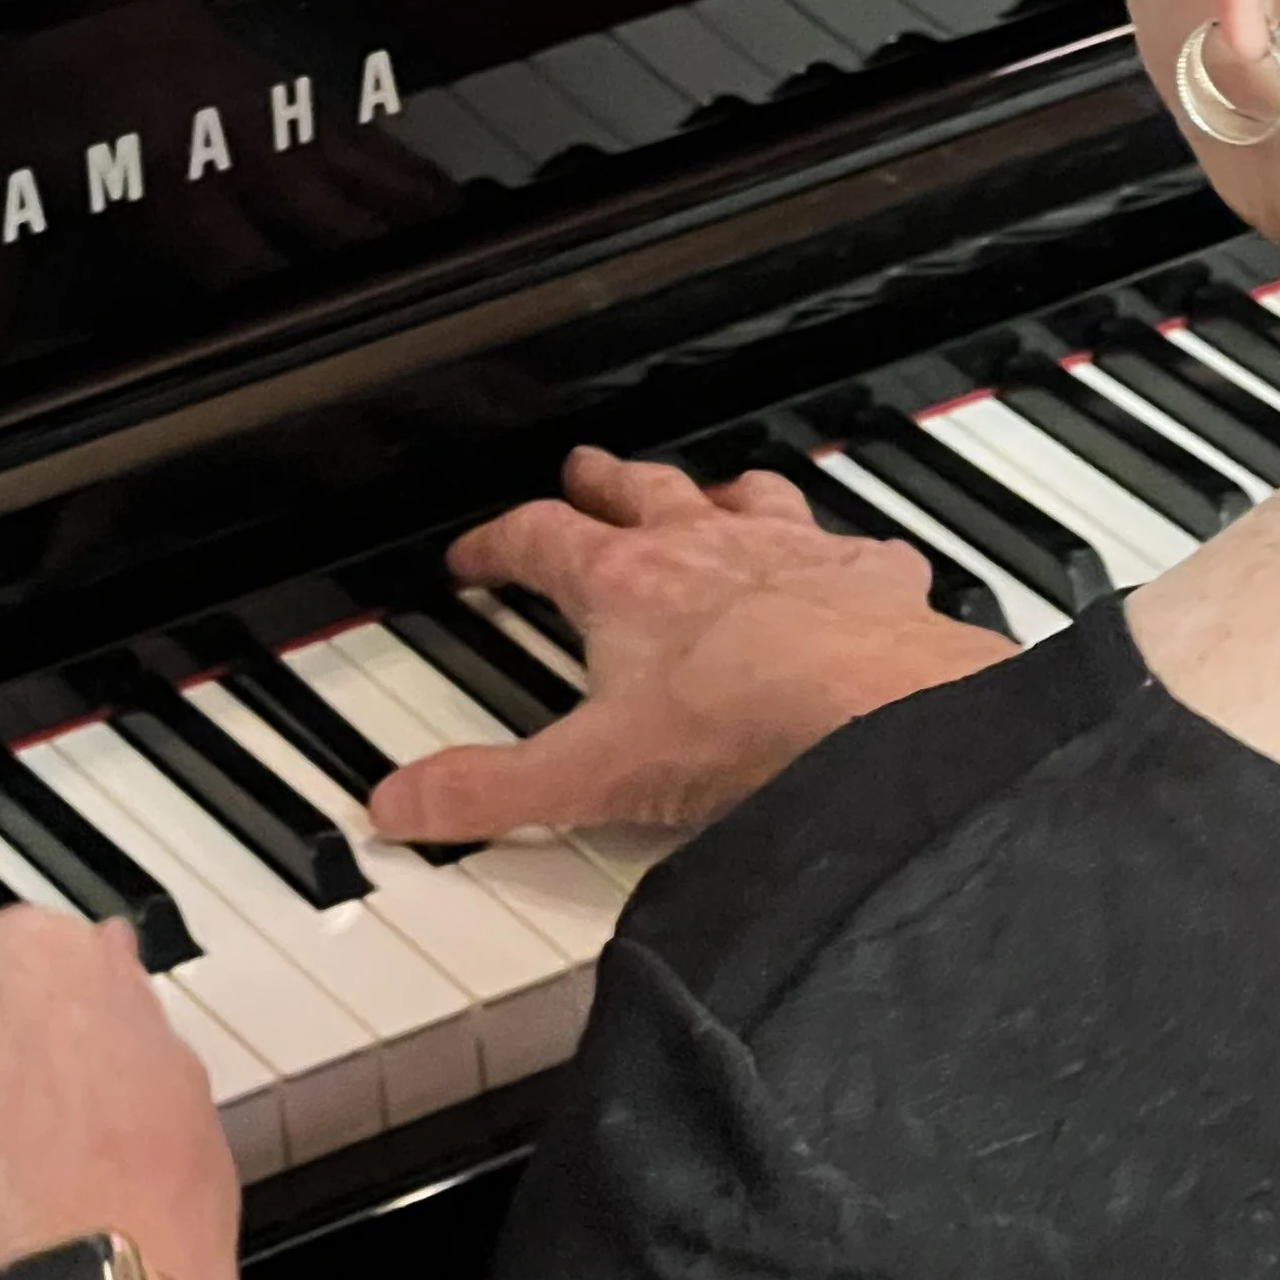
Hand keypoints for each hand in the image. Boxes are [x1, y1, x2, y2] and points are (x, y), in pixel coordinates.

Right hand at [368, 445, 1014, 839]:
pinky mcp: (870, 578)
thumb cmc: (743, 731)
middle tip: (586, 473)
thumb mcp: (590, 777)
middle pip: (640, 491)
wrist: (879, 722)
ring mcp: (794, 553)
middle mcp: (707, 547)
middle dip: (604, 482)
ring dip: (721, 492)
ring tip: (713, 492)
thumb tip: (401, 806)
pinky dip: (845, 550)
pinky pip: (855, 546)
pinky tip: (851, 560)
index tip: (477, 553)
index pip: (538, 539)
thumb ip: (490, 791)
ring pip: (745, 495)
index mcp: (624, 584)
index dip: (498, 542)